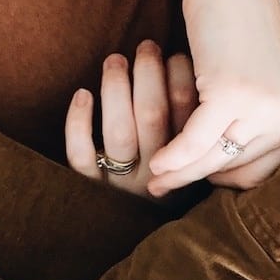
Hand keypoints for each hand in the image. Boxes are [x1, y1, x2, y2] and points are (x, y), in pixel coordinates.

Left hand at [64, 41, 195, 201]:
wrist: (126, 232)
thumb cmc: (164, 176)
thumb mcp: (190, 156)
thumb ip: (197, 122)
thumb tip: (200, 64)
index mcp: (185, 163)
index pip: (190, 118)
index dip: (183, 79)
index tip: (177, 54)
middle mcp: (154, 174)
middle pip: (153, 116)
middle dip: (149, 73)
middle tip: (146, 47)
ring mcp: (120, 182)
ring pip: (120, 130)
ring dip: (116, 88)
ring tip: (115, 60)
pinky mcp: (88, 185)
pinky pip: (82, 153)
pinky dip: (78, 122)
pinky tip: (82, 94)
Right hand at [145, 0, 279, 196]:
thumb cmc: (240, 30)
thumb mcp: (261, 85)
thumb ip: (254, 127)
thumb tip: (224, 178)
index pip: (260, 172)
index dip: (223, 180)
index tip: (195, 181)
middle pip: (234, 167)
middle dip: (195, 180)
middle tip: (162, 189)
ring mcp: (264, 107)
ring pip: (212, 157)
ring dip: (179, 173)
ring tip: (153, 182)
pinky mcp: (232, 95)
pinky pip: (194, 141)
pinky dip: (172, 156)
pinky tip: (154, 163)